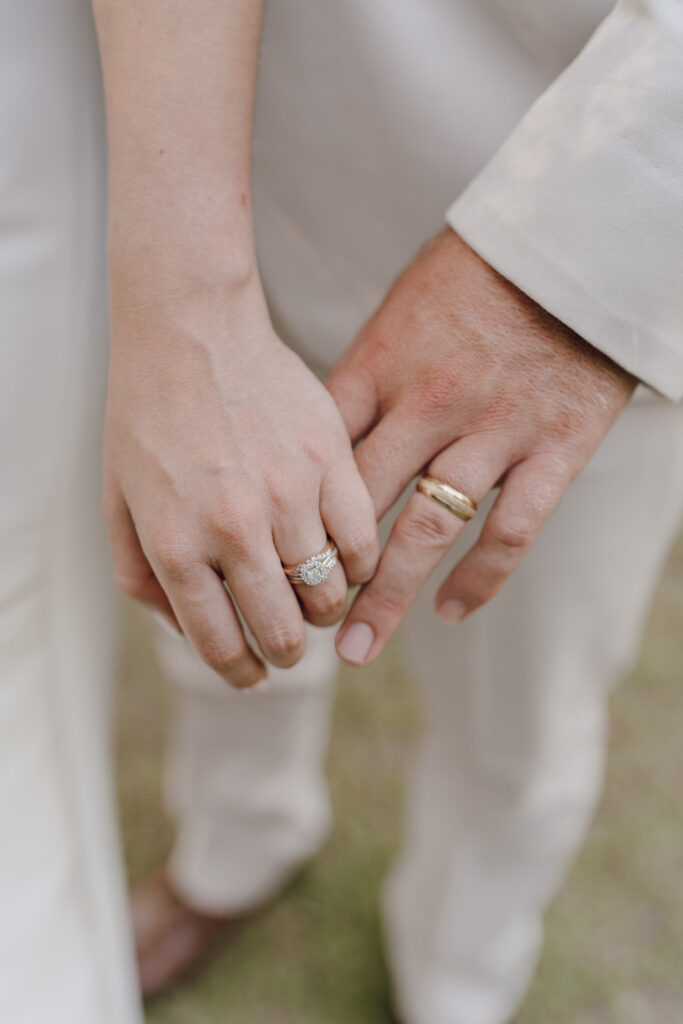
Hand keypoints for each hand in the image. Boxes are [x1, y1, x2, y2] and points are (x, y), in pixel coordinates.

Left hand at [104, 272, 378, 687]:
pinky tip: (338, 553)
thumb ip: (143, 582)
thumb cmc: (148, 420)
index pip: (222, 645)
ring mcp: (286, 493)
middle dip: (286, 651)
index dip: (242, 673)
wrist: (189, 331)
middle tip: (287, 642)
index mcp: (175, 543)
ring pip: (328, 593)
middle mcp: (232, 527)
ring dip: (321, 608)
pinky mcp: (328, 460)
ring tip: (310, 592)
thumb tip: (191, 637)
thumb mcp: (116, 506)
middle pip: (283, 631)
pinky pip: (362, 542)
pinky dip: (356, 564)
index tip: (255, 674)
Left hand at [329, 229, 635, 664]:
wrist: (573, 245)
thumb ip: (361, 379)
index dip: (288, 513)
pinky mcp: (553, 449)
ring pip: (426, 531)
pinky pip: (509, 531)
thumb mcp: (400, 312)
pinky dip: (479, 579)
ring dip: (387, 598)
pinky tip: (450, 612)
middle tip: (292, 625)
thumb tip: (312, 442)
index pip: (319, 456)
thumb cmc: (475, 278)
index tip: (264, 559)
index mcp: (382, 367)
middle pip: (359, 505)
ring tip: (356, 650)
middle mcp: (430, 405)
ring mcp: (493, 431)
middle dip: (321, 572)